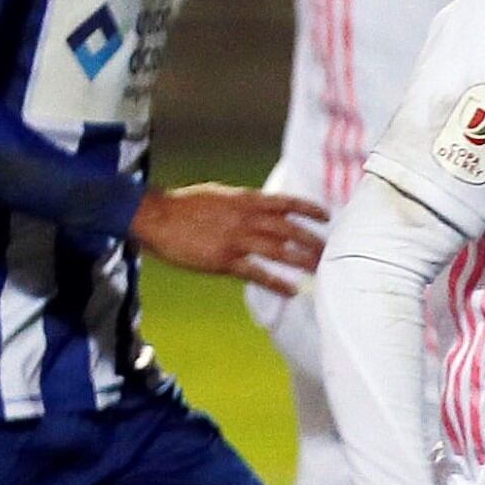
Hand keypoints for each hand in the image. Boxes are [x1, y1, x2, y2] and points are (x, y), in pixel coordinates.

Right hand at [128, 184, 322, 282]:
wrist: (153, 217)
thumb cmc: (184, 205)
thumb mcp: (219, 195)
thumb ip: (244, 203)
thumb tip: (264, 207)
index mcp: (245, 200)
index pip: (286, 203)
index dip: (308, 209)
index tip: (326, 215)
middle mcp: (246, 218)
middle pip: (290, 230)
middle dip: (313, 241)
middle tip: (331, 251)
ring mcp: (236, 239)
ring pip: (279, 251)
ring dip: (303, 261)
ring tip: (321, 270)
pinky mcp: (224, 260)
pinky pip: (257, 273)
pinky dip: (277, 282)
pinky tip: (292, 290)